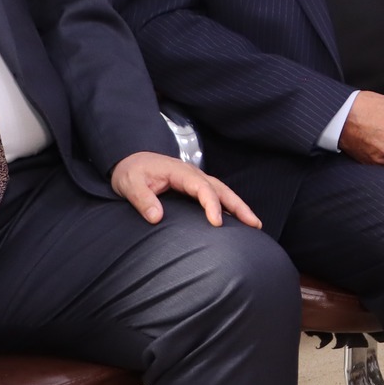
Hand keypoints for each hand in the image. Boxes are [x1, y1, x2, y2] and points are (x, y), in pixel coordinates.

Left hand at [111, 151, 259, 228]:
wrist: (129, 161)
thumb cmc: (131, 172)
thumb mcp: (130, 185)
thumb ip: (143, 199)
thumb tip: (157, 217)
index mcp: (179, 171)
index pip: (202, 187)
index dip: (211, 204)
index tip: (217, 223)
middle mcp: (192, 174)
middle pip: (220, 188)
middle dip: (238, 205)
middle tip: (254, 223)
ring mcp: (195, 179)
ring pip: (222, 191)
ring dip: (238, 206)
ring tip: (254, 223)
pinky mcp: (193, 187)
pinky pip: (215, 195)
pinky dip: (228, 205)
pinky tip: (236, 219)